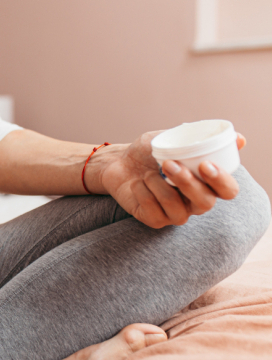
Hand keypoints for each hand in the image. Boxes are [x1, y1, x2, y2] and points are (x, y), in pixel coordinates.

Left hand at [96, 132, 245, 228]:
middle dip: (188, 183)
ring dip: (160, 187)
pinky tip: (137, 183)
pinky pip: (154, 213)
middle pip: (205, 203)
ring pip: (177, 209)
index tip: (206, 164)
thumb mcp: (172, 139)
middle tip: (169, 164)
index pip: (228, 191)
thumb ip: (201, 139)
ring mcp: (175, 214)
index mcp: (206, 184)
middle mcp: (195, 202)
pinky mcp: (154, 220)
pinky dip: (144, 194)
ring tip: (147, 172)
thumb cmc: (149, 151)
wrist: (118, 162)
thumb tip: (240, 139)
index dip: (221, 181)